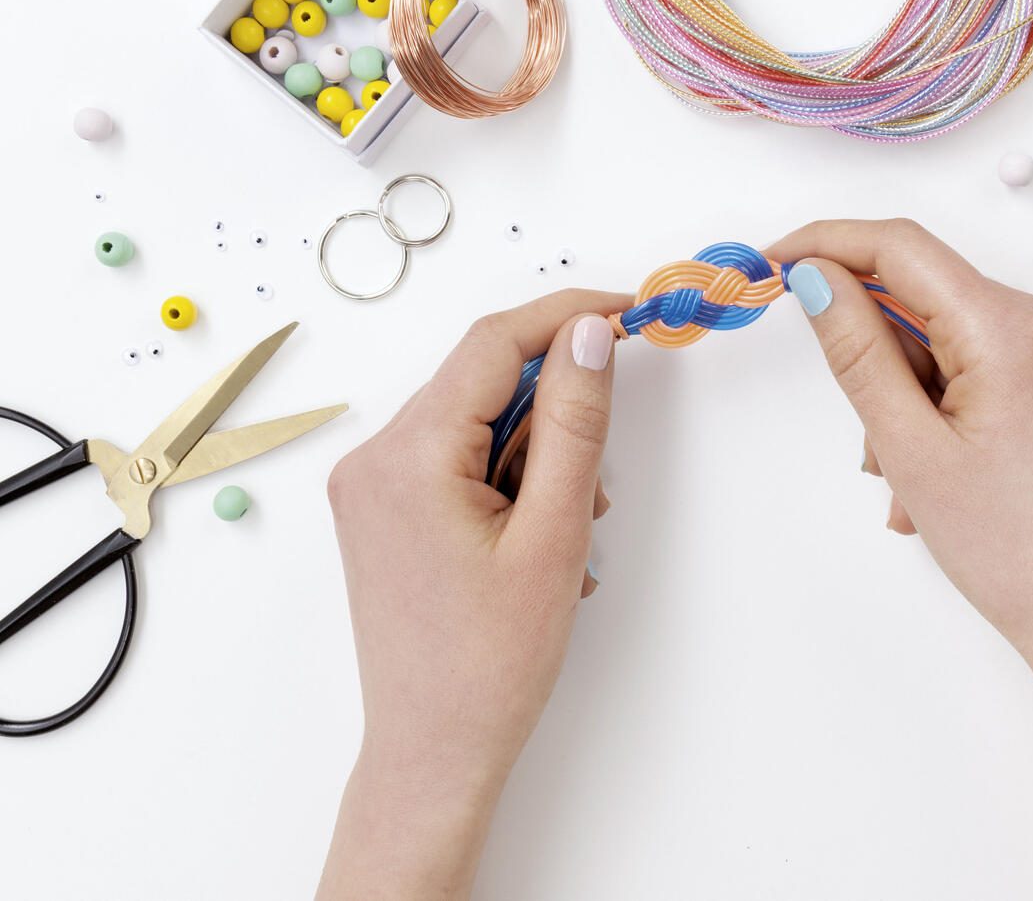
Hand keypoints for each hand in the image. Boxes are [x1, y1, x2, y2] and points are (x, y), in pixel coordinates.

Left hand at [318, 289, 631, 899]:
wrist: (434, 751)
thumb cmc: (491, 663)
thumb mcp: (554, 534)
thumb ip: (575, 424)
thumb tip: (590, 334)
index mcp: (408, 455)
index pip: (495, 342)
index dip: (568, 314)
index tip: (629, 311)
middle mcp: (374, 458)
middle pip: (485, 382)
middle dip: (556, 413)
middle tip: (598, 480)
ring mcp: (371, 487)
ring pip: (478, 422)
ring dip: (538, 456)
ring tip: (568, 534)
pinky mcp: (383, 512)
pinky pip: (458, 459)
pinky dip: (509, 480)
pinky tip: (537, 540)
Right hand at [767, 220, 1032, 662]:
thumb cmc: (1013, 551)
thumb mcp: (910, 448)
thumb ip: (857, 352)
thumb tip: (817, 277)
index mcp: (1012, 328)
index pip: (900, 247)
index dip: (826, 244)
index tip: (772, 264)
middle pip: (927, 297)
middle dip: (877, 359)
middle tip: (867, 441)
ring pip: (952, 338)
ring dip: (910, 397)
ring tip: (910, 484)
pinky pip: (987, 363)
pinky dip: (947, 405)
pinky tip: (943, 474)